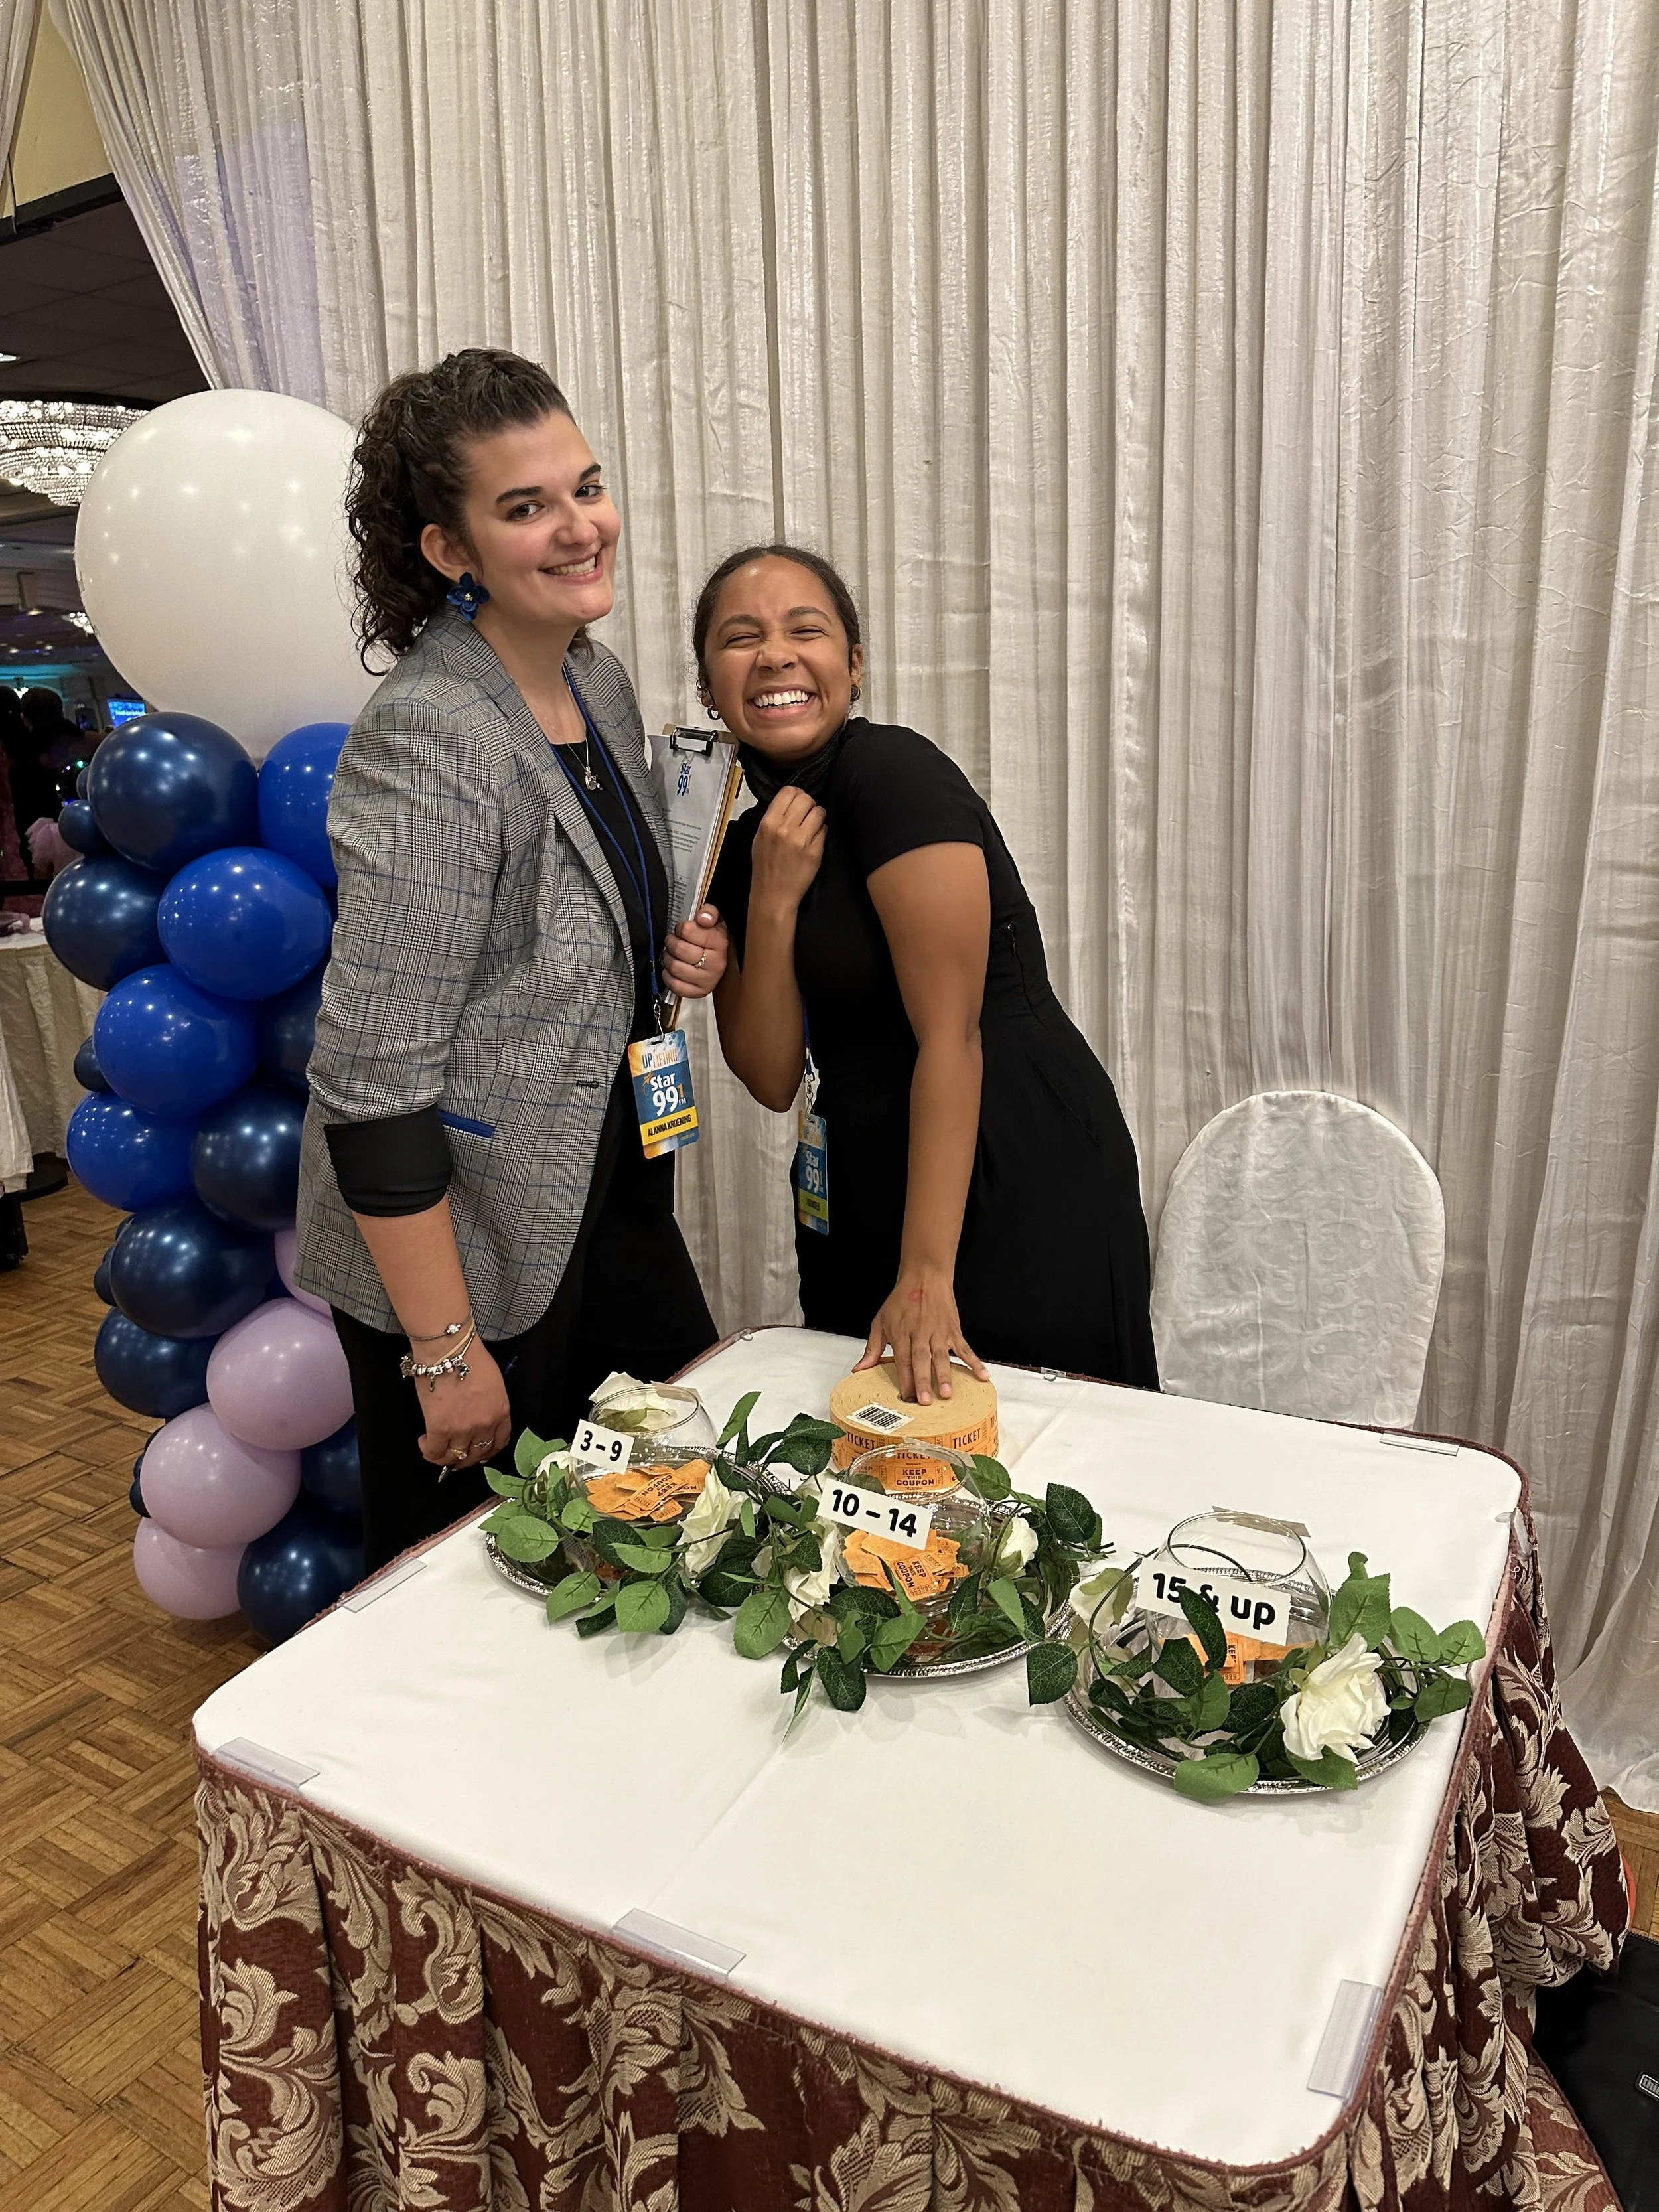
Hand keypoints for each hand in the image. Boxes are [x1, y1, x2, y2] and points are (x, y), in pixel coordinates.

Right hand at [414, 1338, 512, 1473]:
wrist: (449, 1349)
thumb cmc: (469, 1357)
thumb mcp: (493, 1384)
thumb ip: (489, 1404)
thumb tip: (475, 1414)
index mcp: (501, 1412)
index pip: (499, 1443)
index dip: (487, 1451)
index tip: (478, 1452)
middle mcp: (485, 1425)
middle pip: (477, 1454)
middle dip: (466, 1458)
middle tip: (454, 1453)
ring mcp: (463, 1429)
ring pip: (455, 1457)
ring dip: (445, 1458)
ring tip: (436, 1448)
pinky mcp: (440, 1428)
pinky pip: (434, 1452)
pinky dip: (428, 1451)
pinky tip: (424, 1442)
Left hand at [662, 907, 728, 998]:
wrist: (720, 959)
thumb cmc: (713, 939)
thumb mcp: (715, 920)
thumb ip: (709, 912)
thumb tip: (703, 918)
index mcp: (720, 943)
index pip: (688, 931)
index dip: (680, 928)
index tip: (683, 930)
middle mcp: (716, 964)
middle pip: (679, 949)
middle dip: (672, 942)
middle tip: (675, 941)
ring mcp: (708, 980)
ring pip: (674, 967)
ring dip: (668, 958)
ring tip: (673, 954)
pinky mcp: (698, 992)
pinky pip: (674, 985)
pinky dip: (668, 975)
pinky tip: (674, 968)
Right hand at [749, 787, 825, 911]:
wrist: (773, 894)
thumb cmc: (765, 865)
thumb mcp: (760, 837)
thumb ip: (773, 816)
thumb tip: (790, 801)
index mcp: (768, 823)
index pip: (788, 791)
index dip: (796, 794)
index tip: (798, 802)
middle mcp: (785, 829)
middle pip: (806, 799)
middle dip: (809, 805)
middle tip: (806, 815)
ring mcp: (801, 840)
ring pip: (819, 812)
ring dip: (818, 817)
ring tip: (812, 827)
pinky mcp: (815, 851)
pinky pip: (824, 830)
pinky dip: (821, 832)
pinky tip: (814, 840)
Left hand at [855, 1266, 989, 1406]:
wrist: (924, 1277)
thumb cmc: (901, 1300)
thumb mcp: (880, 1321)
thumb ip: (872, 1348)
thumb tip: (859, 1368)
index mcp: (901, 1332)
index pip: (902, 1360)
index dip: (904, 1379)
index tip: (906, 1397)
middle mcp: (920, 1333)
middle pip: (921, 1360)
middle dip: (923, 1381)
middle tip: (925, 1401)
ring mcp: (938, 1332)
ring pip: (942, 1356)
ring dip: (945, 1375)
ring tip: (947, 1393)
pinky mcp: (953, 1330)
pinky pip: (965, 1348)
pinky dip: (974, 1362)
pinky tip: (981, 1375)